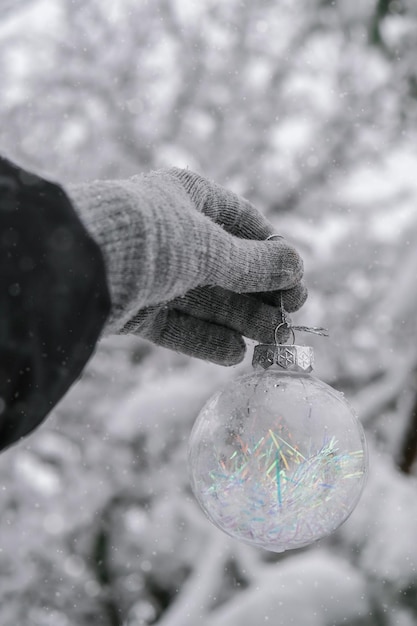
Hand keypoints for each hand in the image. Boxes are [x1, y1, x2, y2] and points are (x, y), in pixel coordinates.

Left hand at [69, 168, 306, 364]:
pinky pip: (176, 324)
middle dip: (259, 294)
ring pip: (204, 298)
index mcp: (188, 197)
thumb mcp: (211, 248)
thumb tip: (298, 266)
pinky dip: (204, 339)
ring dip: (239, 320)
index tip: (296, 281)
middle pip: (226, 266)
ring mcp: (150, 271)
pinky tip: (234, 355)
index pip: (243, 223)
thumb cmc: (152, 237)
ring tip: (270, 342)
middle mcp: (170, 233)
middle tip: (289, 320)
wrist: (77, 265)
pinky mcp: (133, 305)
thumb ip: (255, 263)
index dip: (273, 253)